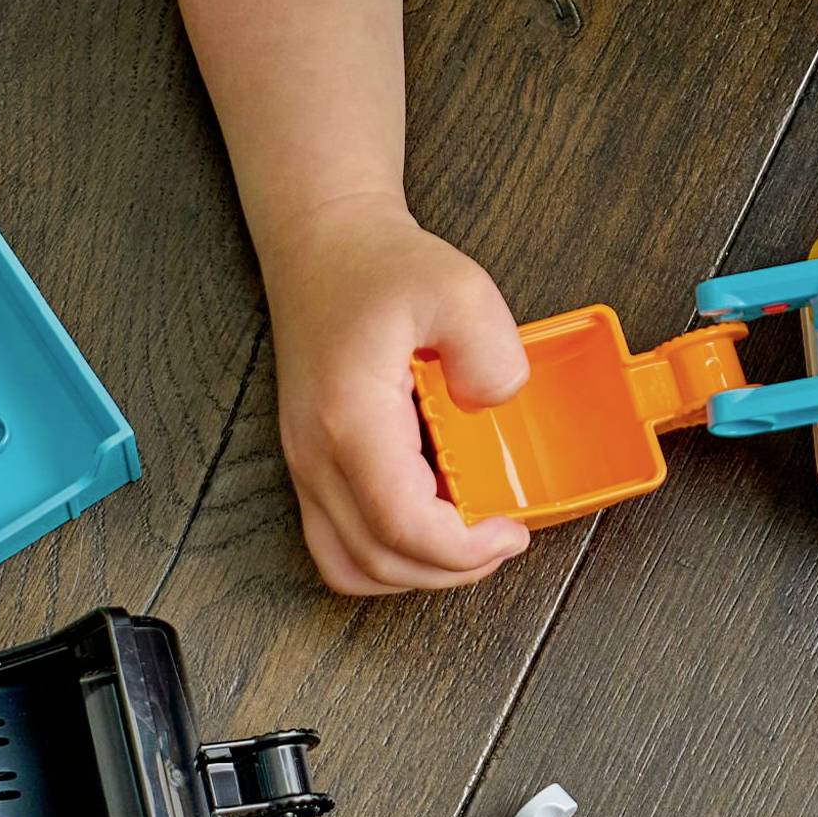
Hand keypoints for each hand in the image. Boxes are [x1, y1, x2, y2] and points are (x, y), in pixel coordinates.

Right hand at [263, 195, 531, 595]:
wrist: (321, 245)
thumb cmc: (378, 265)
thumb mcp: (458, 288)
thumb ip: (493, 352)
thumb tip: (499, 407)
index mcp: (351, 419)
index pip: (402, 526)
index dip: (463, 551)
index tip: (512, 530)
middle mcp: (317, 453)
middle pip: (377, 561)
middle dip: (450, 570)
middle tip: (502, 540)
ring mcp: (305, 464)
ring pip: (350, 565)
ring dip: (415, 572)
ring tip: (467, 544)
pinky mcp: (310, 465)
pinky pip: (339, 543)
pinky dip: (387, 555)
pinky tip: (430, 524)